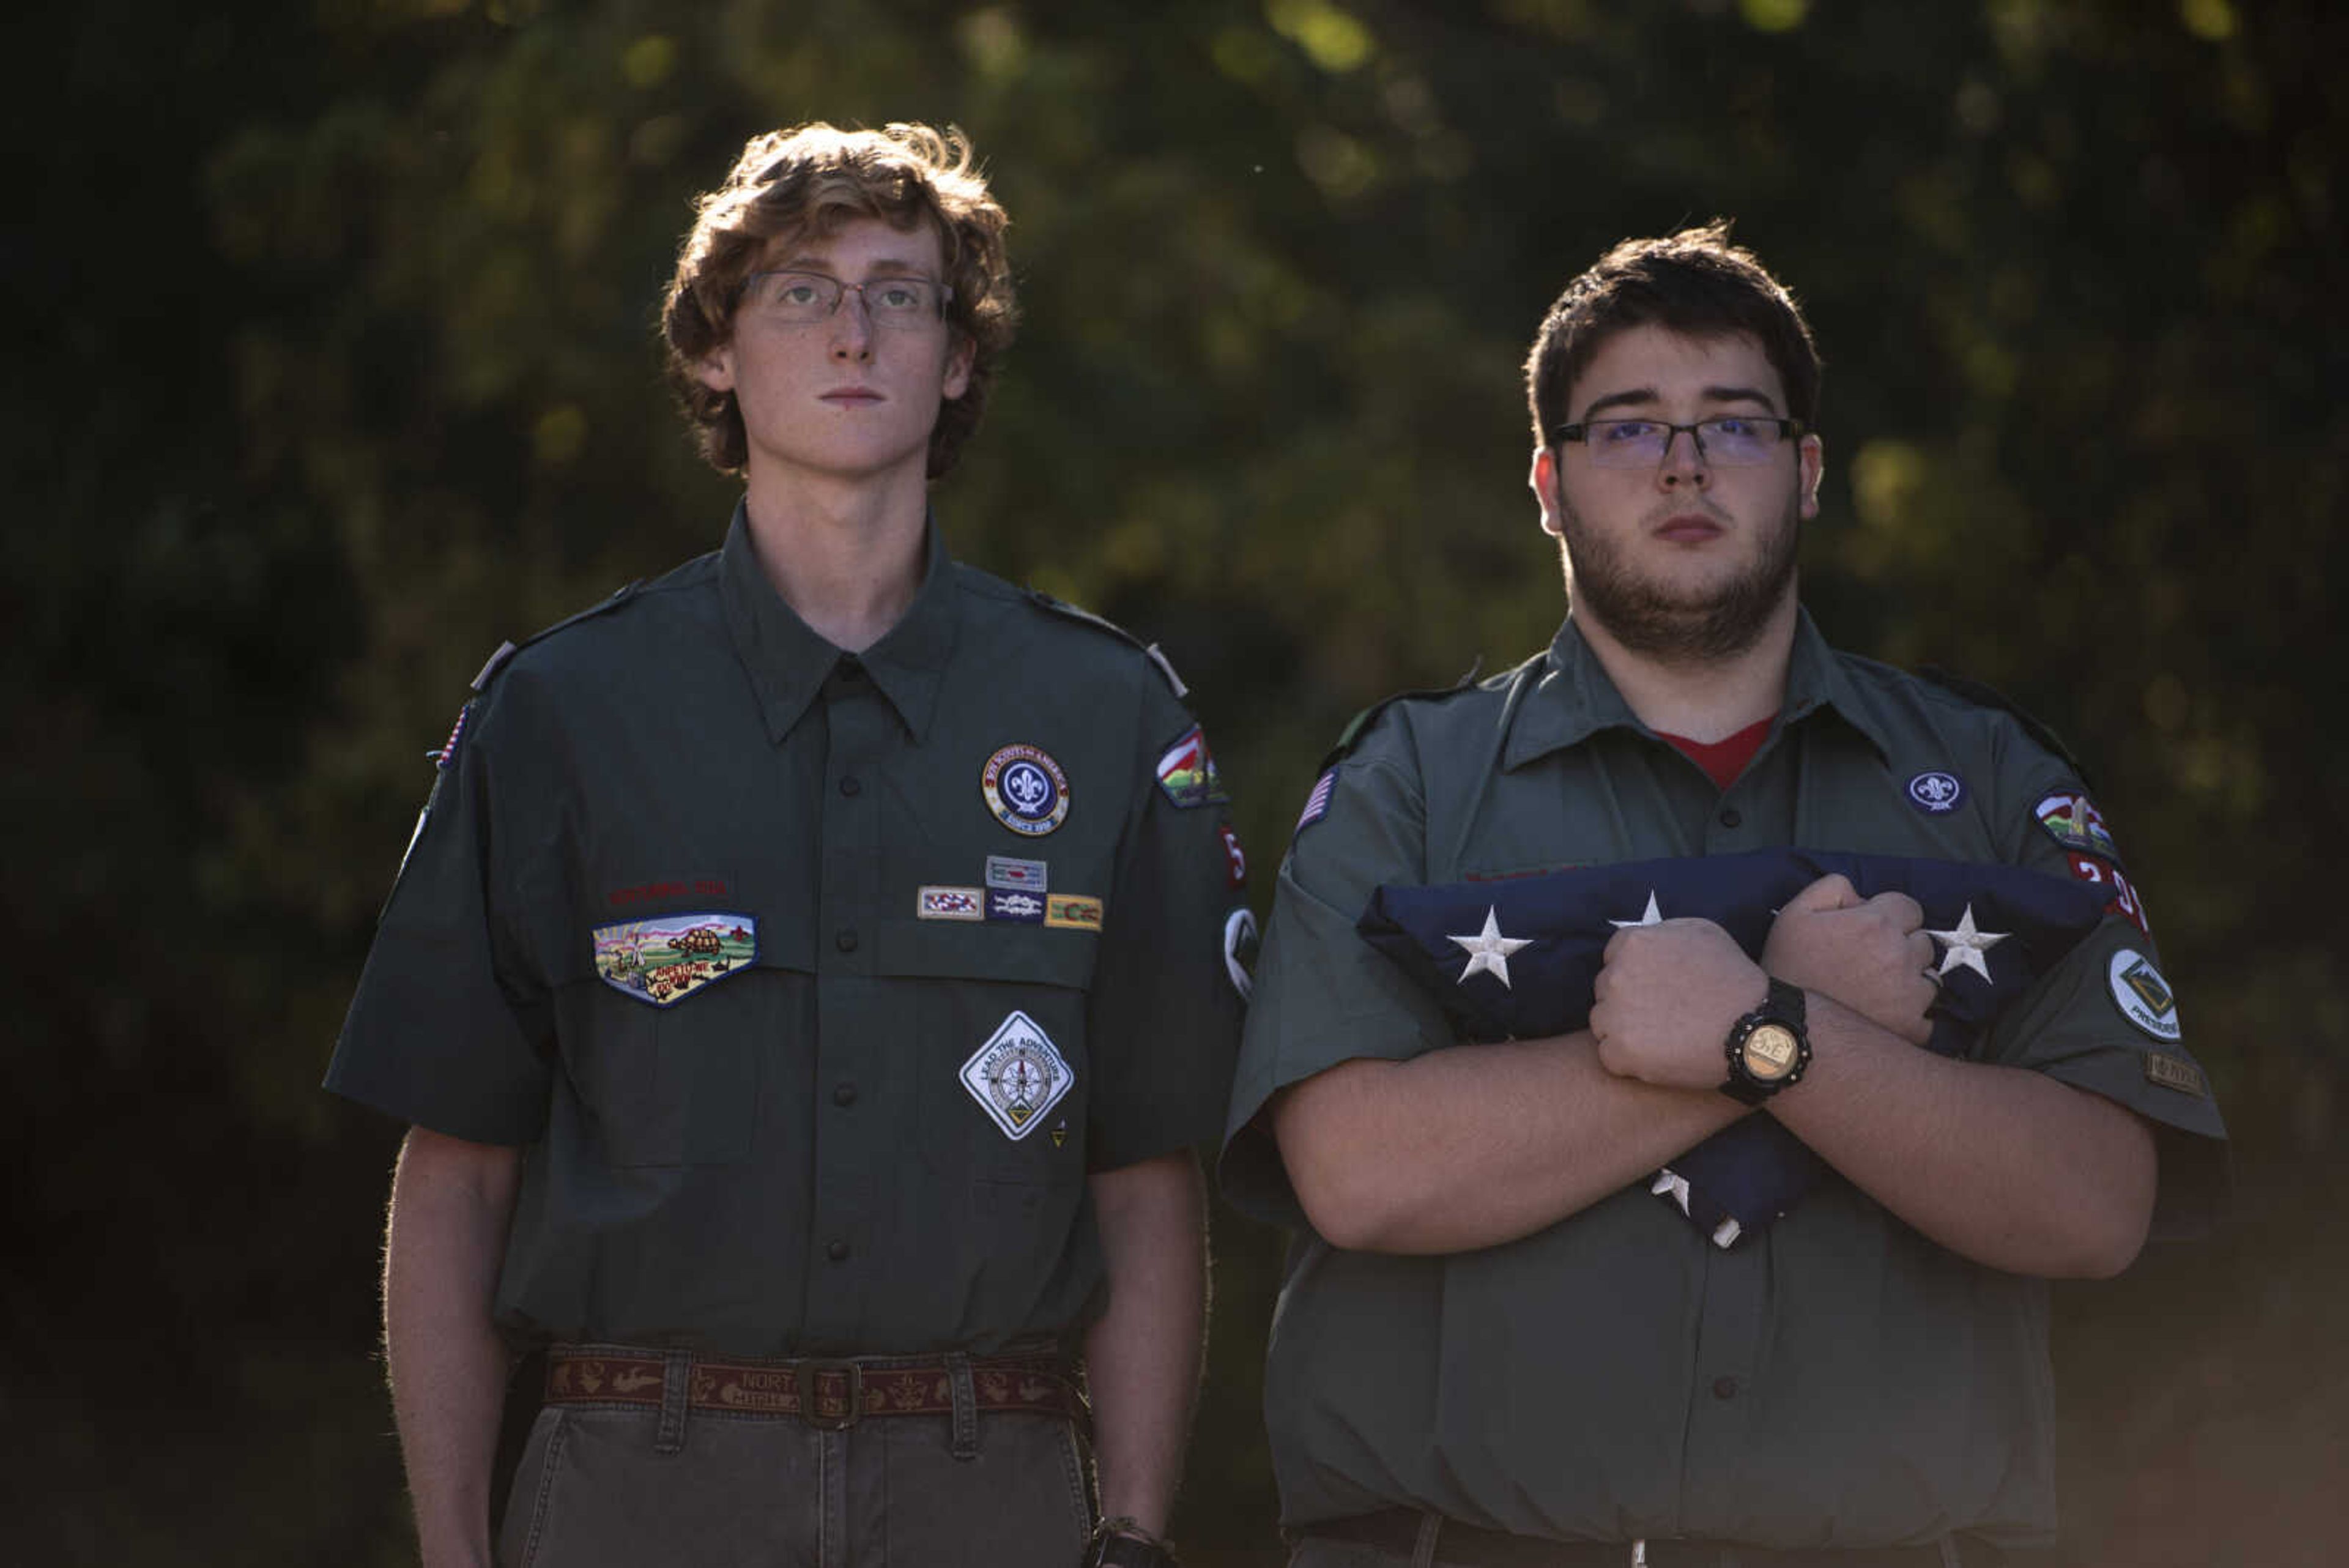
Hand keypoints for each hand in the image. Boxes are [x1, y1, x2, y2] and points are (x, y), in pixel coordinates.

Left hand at [1590, 918, 1764, 1089]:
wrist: (1755, 1030)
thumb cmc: (1734, 979)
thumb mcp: (1702, 933)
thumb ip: (1663, 933)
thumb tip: (1646, 940)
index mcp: (1633, 944)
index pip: (1612, 958)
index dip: (1635, 975)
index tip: (1656, 989)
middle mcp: (1615, 976)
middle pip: (1604, 991)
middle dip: (1627, 1002)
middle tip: (1662, 1016)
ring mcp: (1614, 1016)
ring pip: (1603, 1023)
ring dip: (1624, 1031)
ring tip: (1662, 1038)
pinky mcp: (1619, 1052)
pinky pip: (1609, 1056)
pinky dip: (1629, 1061)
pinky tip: (1659, 1058)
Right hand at [1760, 874, 1935, 1045]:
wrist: (1784, 1024)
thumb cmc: (1787, 966)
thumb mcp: (1795, 912)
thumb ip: (1834, 888)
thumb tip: (1863, 898)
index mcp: (1876, 924)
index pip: (1910, 907)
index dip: (1891, 917)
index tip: (1873, 932)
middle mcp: (1900, 955)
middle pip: (1923, 942)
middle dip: (1903, 947)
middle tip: (1872, 962)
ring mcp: (1909, 994)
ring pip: (1930, 978)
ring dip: (1911, 980)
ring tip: (1879, 990)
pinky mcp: (1912, 1026)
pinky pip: (1929, 1017)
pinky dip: (1913, 1016)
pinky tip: (1887, 1015)